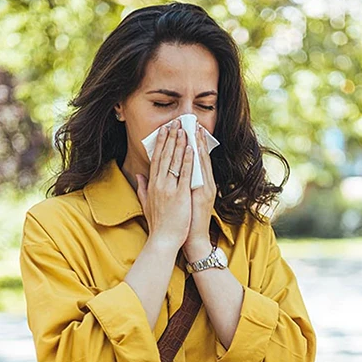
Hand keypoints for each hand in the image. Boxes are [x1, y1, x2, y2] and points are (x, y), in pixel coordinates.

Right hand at [136, 119, 193, 250]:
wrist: (163, 240)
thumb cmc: (158, 224)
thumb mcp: (146, 204)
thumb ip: (142, 188)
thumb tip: (139, 175)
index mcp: (152, 185)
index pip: (156, 159)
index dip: (161, 143)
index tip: (164, 130)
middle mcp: (159, 184)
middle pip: (165, 156)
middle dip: (170, 138)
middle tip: (175, 123)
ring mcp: (169, 189)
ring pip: (174, 161)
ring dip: (180, 144)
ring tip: (184, 130)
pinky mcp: (180, 195)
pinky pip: (184, 174)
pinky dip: (187, 161)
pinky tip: (191, 149)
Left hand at [183, 124, 216, 260]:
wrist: (193, 239)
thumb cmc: (185, 222)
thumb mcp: (179, 201)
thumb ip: (172, 186)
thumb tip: (156, 176)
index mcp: (199, 184)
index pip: (195, 160)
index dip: (192, 144)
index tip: (187, 129)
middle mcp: (205, 184)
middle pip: (200, 157)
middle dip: (196, 139)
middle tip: (191, 122)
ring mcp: (205, 188)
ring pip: (201, 162)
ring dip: (197, 145)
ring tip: (193, 129)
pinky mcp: (203, 195)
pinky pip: (199, 174)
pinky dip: (196, 161)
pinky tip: (193, 149)